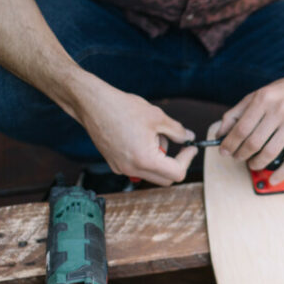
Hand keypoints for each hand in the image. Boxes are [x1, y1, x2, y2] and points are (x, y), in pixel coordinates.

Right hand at [73, 82, 197, 185]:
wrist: (92, 104)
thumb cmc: (122, 108)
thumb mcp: (157, 117)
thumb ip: (177, 131)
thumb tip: (189, 138)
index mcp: (145, 160)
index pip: (176, 173)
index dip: (187, 159)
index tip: (191, 147)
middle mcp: (132, 169)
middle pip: (165, 179)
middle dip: (175, 162)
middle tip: (180, 145)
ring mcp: (122, 169)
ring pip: (151, 173)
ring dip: (159, 159)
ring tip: (152, 134)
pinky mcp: (115, 164)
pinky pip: (137, 168)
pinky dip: (146, 157)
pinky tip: (140, 137)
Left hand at [217, 57, 283, 179]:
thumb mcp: (258, 94)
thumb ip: (237, 112)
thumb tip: (220, 133)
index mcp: (264, 99)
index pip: (240, 128)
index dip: (229, 144)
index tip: (224, 152)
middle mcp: (279, 110)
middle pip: (253, 142)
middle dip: (241, 155)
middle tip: (238, 158)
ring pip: (269, 152)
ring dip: (256, 163)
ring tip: (252, 164)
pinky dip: (281, 173)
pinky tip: (273, 179)